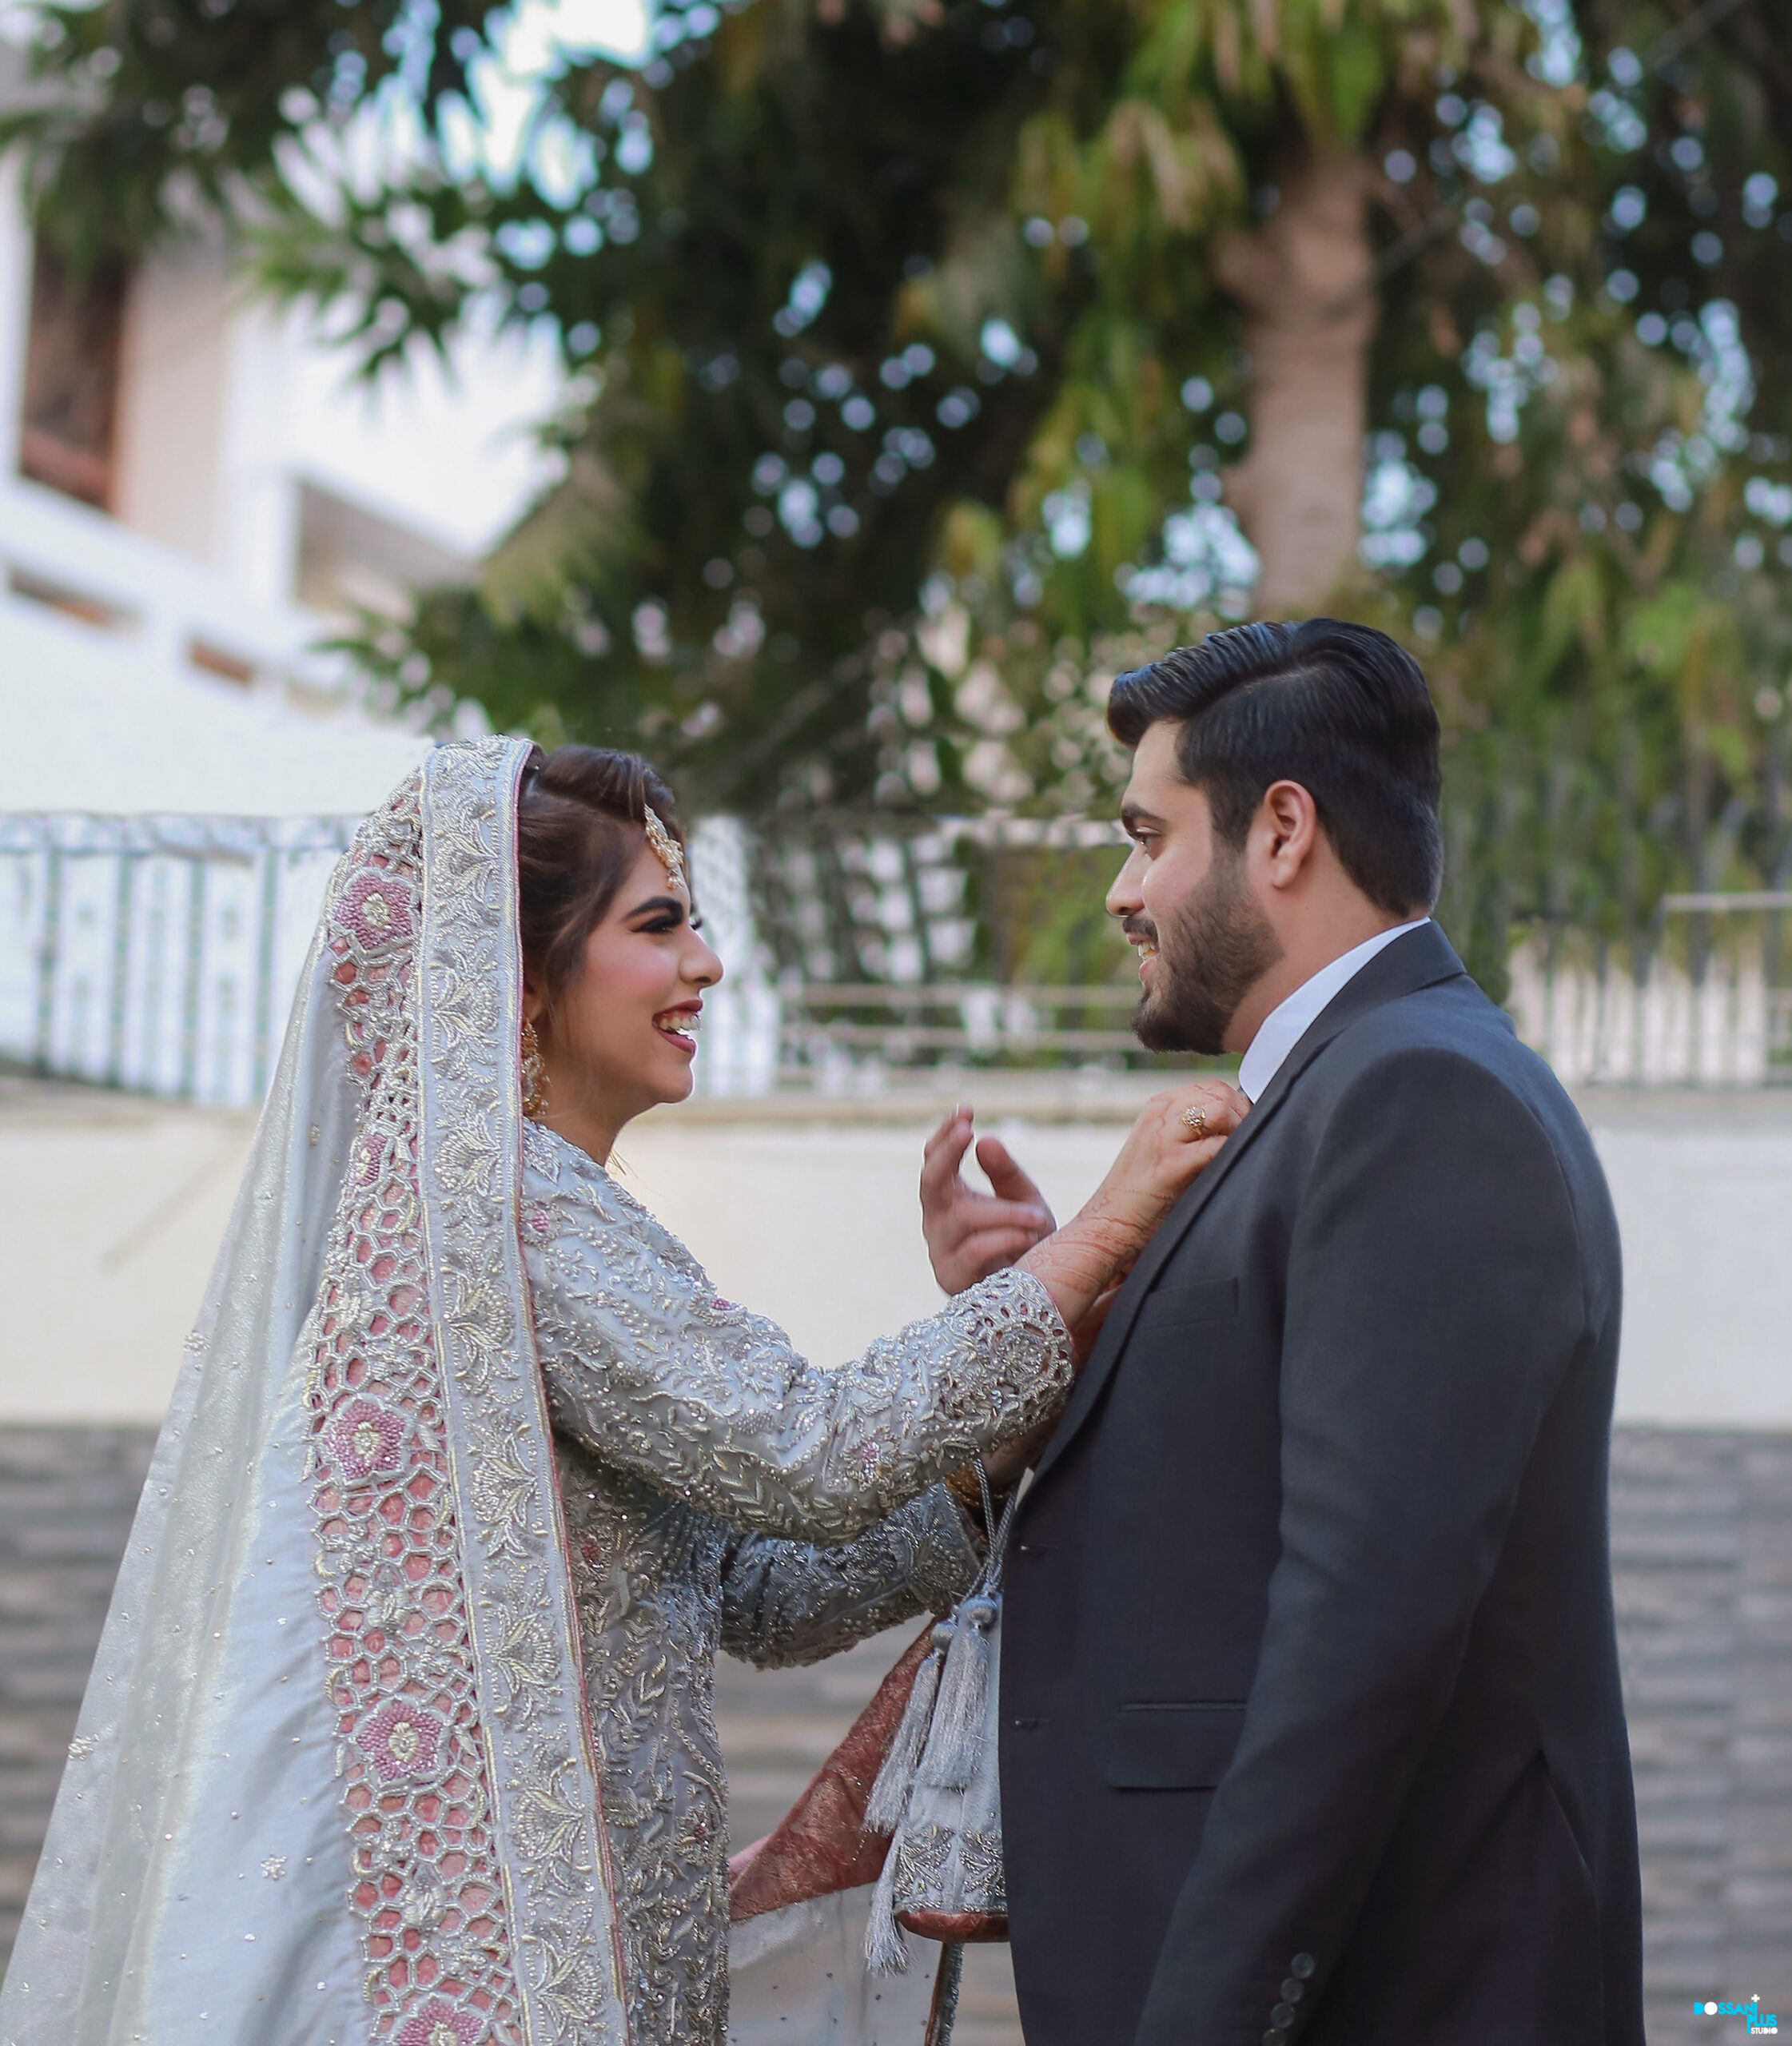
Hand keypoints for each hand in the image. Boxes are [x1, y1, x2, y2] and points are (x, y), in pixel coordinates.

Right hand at [920, 1107, 1055, 1294]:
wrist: (1038, 1293)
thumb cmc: (1028, 1243)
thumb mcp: (1023, 1199)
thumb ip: (1005, 1172)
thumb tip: (986, 1140)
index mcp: (949, 1199)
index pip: (934, 1161)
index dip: (944, 1136)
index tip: (966, 1110)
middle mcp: (937, 1222)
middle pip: (929, 1182)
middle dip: (946, 1154)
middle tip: (968, 1131)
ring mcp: (942, 1251)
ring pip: (961, 1217)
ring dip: (1002, 1211)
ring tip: (1036, 1215)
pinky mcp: (953, 1278)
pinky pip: (973, 1250)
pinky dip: (1003, 1237)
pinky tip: (1028, 1233)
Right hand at [1018, 1079, 1248, 1331]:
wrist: (1109, 1224)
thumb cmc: (1142, 1194)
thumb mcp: (1163, 1146)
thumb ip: (1191, 1128)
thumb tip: (1238, 1122)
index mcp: (1159, 1107)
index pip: (1213, 1087)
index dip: (1237, 1105)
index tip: (1244, 1130)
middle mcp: (1159, 1114)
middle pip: (1220, 1093)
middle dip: (1243, 1116)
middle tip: (1245, 1143)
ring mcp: (1164, 1137)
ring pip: (1219, 1109)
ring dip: (1238, 1131)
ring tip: (1234, 1154)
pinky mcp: (1171, 1165)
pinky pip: (1216, 1146)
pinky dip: (1230, 1154)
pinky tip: (1225, 1169)